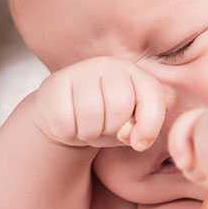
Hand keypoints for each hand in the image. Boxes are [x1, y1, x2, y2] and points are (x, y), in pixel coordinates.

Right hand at [32, 57, 170, 150]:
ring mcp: (80, 71)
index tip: (138, 143)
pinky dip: (69, 133)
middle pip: (120, 106)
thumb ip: (143, 129)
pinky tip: (69, 123)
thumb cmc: (105, 122)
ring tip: (86, 127)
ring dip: (90, 133)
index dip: (149, 127)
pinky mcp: (55, 84)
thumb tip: (132, 137)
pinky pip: (67, 121)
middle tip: (103, 129)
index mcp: (134, 73)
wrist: (65, 116)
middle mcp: (109, 65)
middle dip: (112, 128)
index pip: (152, 97)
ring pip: (92, 114)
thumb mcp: (130, 127)